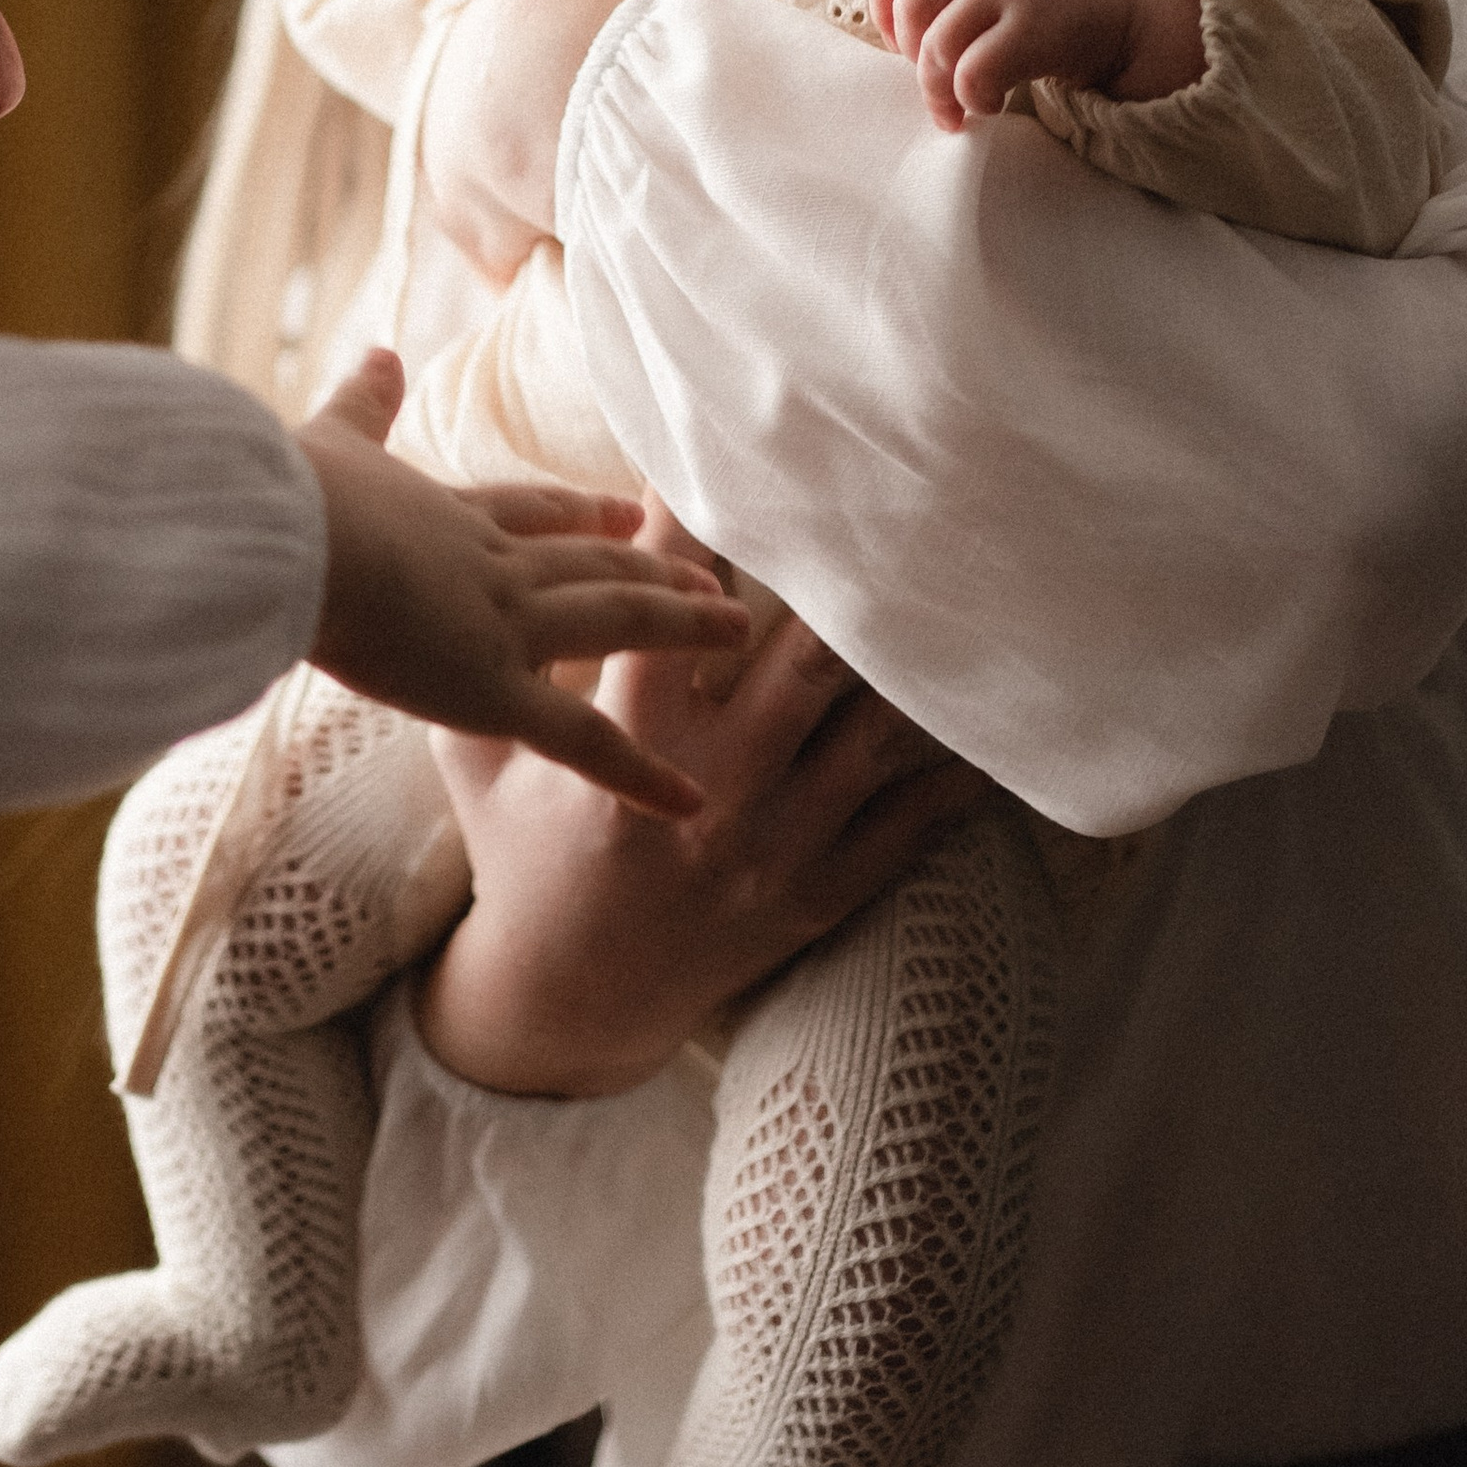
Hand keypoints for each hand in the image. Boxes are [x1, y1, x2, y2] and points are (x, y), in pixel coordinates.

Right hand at [295, 356, 746, 819]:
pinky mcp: (492, 688)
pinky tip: (691, 801)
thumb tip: (380, 352)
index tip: (629, 511)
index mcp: (450, 517)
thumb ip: (362, 404)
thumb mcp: (328, 442)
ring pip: (615, 621)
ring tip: (737, 629)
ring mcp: (504, 625)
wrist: (289, 537)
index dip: (583, 515)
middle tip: (712, 578)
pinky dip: (638, 772)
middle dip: (654, 567)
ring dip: (679, 624)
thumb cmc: (293, 496)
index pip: (533, 515)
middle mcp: (494, 567)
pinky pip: (581, 739)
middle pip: (593, 564)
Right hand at [422, 510, 980, 1092]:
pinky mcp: (813, 894)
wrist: (567, 1001)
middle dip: (849, 592)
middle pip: (805, 666)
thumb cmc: (519, 859)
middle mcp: (711, 792)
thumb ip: (496, 668)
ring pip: (871, 741)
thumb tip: (508, 562)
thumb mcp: (477, 760)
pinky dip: (949, 781)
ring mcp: (772, 848)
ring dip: (913, 674)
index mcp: (623, 748)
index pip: (666, 614)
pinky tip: (989, 729)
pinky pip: (905, 832)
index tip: (726, 466)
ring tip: (958, 603)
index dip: (695, 530)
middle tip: (890, 521)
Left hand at [876, 0, 1205, 129]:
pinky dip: (972, 98)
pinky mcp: (1034, 27)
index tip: (894, 37)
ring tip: (956, 112)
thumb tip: (901, 26)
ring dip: (937, 90)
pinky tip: (990, 105)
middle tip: (935, 81)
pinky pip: (973, 73)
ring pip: (937, 44)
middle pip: (912, 5)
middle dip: (911, 54)